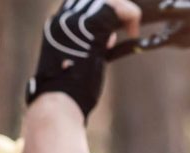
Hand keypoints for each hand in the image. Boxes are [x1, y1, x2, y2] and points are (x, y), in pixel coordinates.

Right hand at [26, 0, 141, 117]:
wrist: (59, 105)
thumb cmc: (68, 95)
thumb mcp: (79, 65)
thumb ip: (90, 49)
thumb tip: (107, 39)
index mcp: (56, 28)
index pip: (80, 5)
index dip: (100, 12)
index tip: (112, 34)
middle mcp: (62, 21)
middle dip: (113, 8)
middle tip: (128, 26)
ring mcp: (74, 23)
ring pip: (104, 0)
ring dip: (123, 11)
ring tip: (132, 28)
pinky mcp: (89, 30)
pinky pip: (115, 8)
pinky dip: (130, 15)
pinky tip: (134, 31)